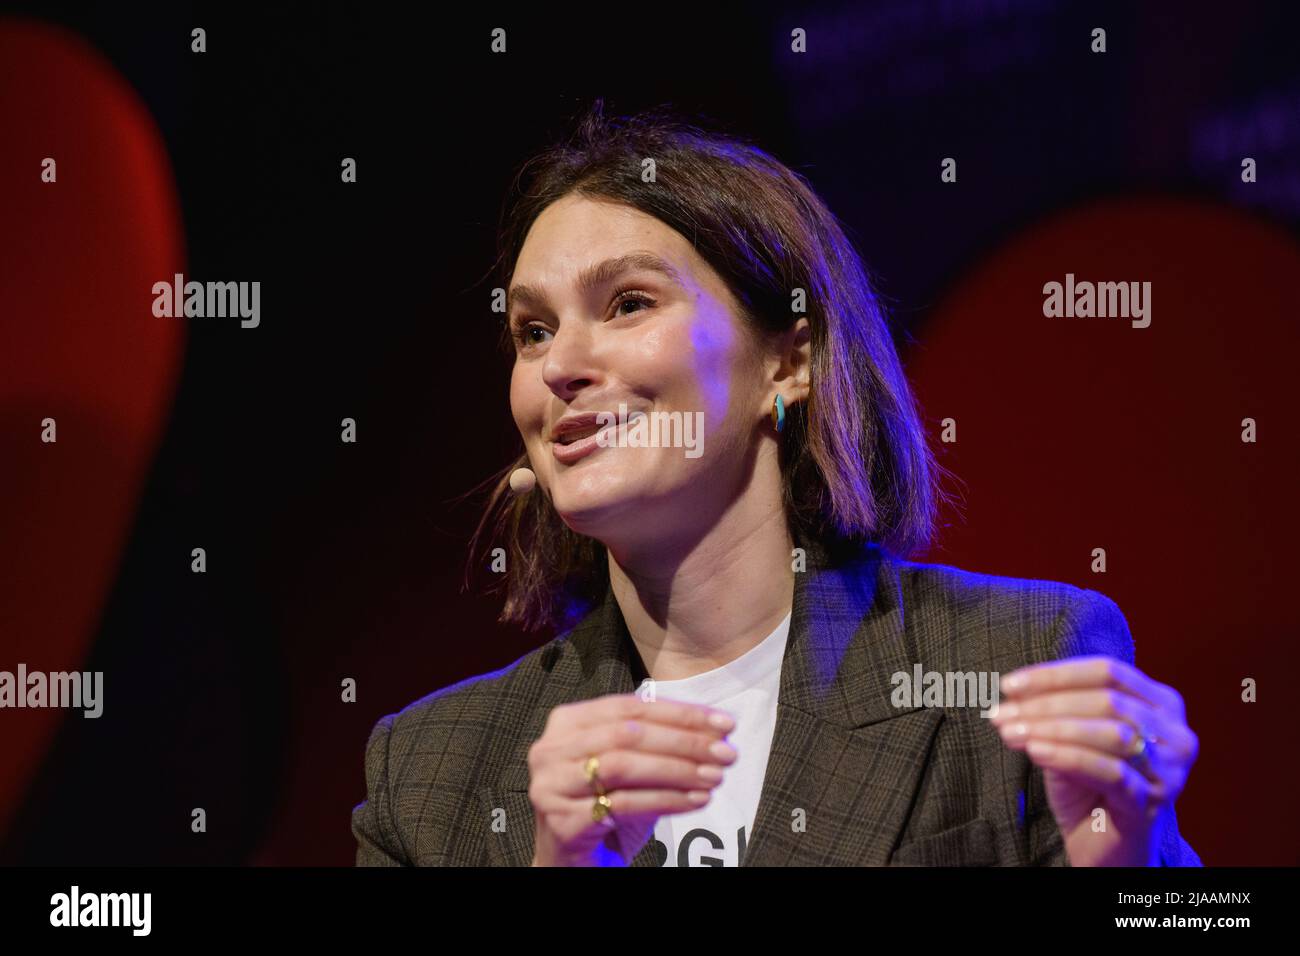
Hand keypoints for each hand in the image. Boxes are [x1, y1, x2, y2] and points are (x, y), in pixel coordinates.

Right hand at [528, 694, 737, 865]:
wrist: (572, 862)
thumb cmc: (605, 808)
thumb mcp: (631, 768)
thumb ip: (660, 744)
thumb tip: (716, 732)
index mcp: (567, 723)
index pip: (631, 707)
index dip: (680, 713)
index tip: (724, 723)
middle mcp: (551, 749)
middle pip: (627, 734)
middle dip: (683, 741)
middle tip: (725, 752)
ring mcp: (551, 785)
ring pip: (624, 766)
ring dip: (677, 770)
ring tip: (715, 777)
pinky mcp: (562, 821)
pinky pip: (624, 805)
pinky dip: (666, 800)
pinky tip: (696, 800)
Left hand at [991, 656, 1197, 865]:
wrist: (1101, 846)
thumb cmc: (1086, 785)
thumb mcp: (1067, 739)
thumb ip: (1052, 711)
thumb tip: (1013, 690)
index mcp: (1159, 704)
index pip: (1107, 672)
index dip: (1055, 674)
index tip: (1009, 685)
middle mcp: (1174, 734)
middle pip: (1109, 700)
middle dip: (1048, 703)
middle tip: (1002, 713)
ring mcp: (1168, 771)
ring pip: (1112, 733)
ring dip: (1053, 728)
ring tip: (1012, 732)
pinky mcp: (1152, 803)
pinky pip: (1111, 772)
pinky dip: (1068, 756)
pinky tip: (1036, 751)